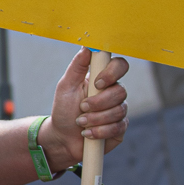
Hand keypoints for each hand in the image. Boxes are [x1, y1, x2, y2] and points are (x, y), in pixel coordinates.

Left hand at [40, 50, 129, 172]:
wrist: (62, 138)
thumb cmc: (64, 110)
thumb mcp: (66, 86)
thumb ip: (77, 66)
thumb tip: (87, 46)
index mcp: (102, 78)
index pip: (119, 66)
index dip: (112, 73)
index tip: (98, 83)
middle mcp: (114, 92)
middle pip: (121, 91)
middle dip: (99, 102)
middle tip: (82, 107)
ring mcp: (119, 110)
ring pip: (119, 110)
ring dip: (96, 118)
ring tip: (81, 122)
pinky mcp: (120, 128)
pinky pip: (118, 127)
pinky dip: (100, 131)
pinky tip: (88, 133)